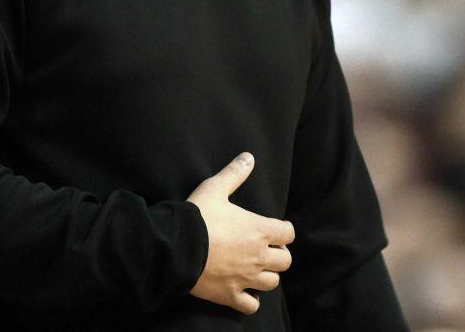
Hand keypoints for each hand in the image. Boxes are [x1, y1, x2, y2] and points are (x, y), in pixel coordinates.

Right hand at [186, 152, 294, 314]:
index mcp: (260, 230)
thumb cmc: (198, 216)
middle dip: (279, 254)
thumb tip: (249, 157)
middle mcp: (258, 256)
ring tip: (256, 269)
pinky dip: (251, 300)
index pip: (288, 233)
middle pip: (285, 261)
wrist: (176, 246)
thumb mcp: (215, 188)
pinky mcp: (230, 294)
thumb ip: (234, 174)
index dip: (284, 230)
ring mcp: (246, 278)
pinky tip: (244, 292)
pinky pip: (251, 305)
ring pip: (272, 283)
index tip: (275, 229)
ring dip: (267, 275)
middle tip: (266, 249)